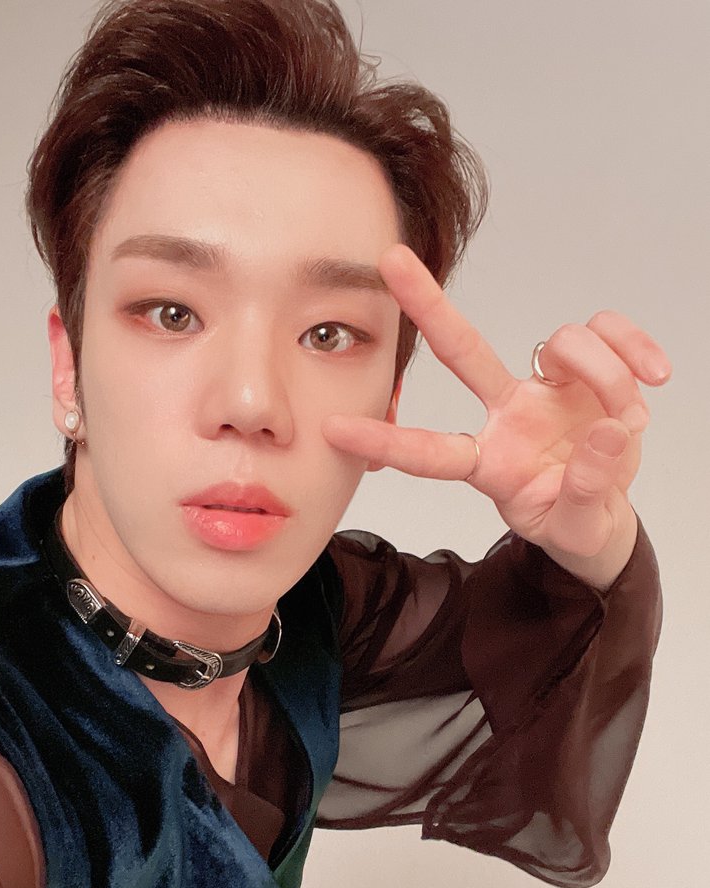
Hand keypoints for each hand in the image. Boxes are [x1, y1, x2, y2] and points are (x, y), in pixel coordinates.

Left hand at [322, 243, 670, 584]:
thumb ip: (587, 490)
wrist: (606, 514)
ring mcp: (546, 389)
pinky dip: (635, 348)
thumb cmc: (573, 521)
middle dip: (427, 305)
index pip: (430, 452)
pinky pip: (607, 333)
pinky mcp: (589, 371)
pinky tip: (655, 375)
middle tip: (390, 258)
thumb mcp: (577, 527)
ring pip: (564, 344)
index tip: (332, 430)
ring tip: (629, 421)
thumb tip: (606, 433)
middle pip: (463, 351)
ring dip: (608, 376)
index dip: (385, 441)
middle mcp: (508, 415)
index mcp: (489, 463)